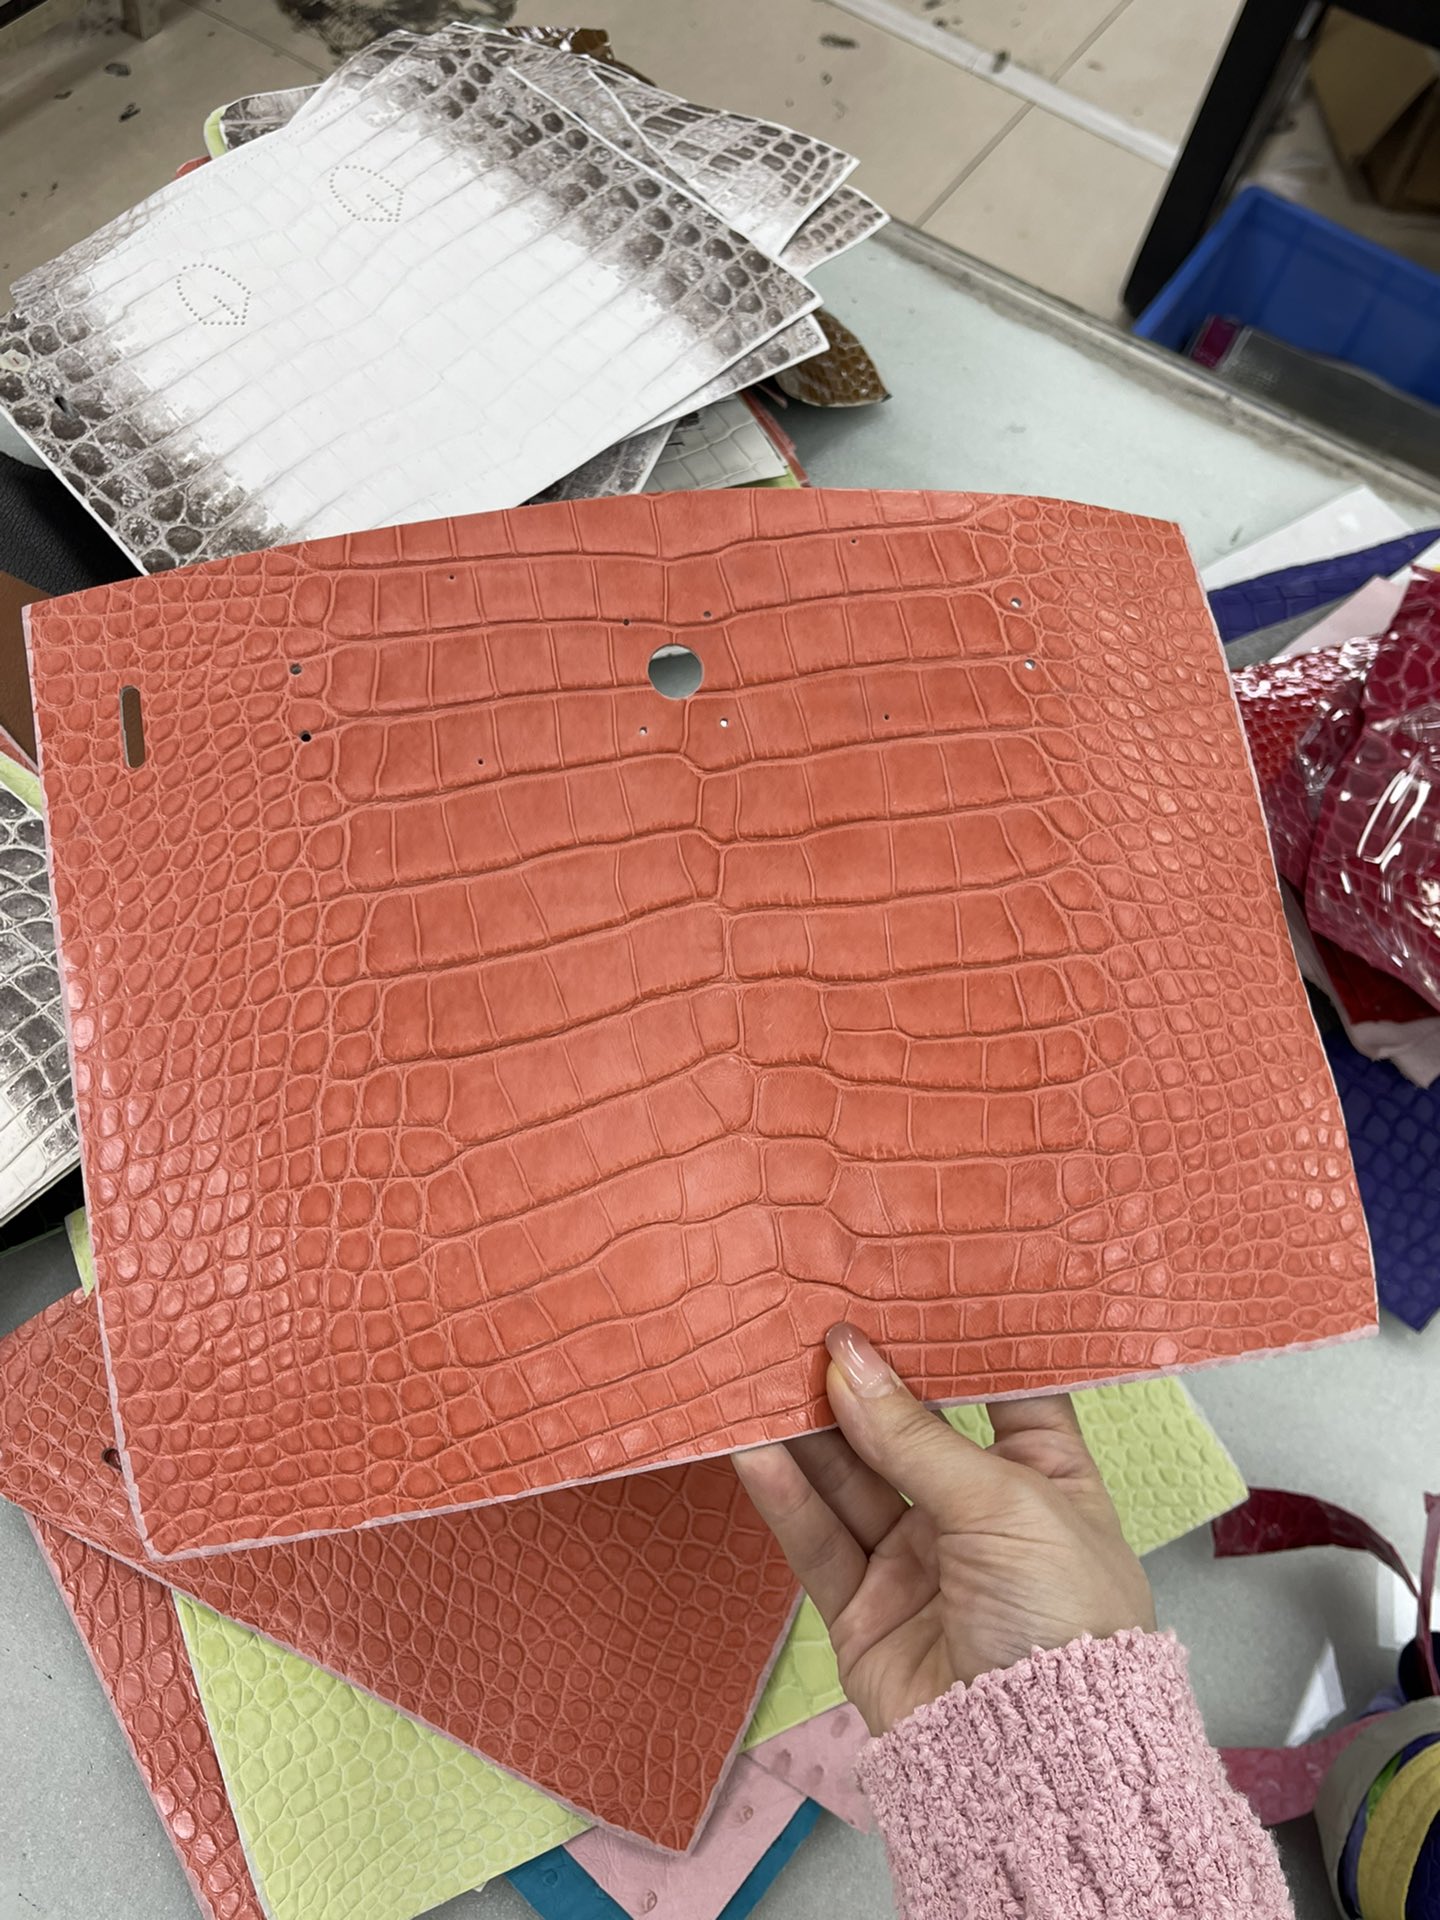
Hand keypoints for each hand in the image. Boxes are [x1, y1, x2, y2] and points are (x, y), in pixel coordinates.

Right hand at [733, 1323, 1154, 1735]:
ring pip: (849, 1478)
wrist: (1039, 1763)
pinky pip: (818, 1540)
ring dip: (807, 1429)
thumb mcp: (1003, 1503)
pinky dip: (785, 1496)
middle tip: (808, 1317)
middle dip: (861, 1378)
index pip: (996, 1388)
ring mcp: (918, 1559)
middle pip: (907, 1428)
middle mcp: (978, 1511)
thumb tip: (847, 1358)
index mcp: (1044, 1477)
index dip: (951, 1339)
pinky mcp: (864, 1609)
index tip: (901, 1283)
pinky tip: (753, 1450)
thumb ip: (913, 1433)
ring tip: (761, 1371)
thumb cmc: (1063, 1620)